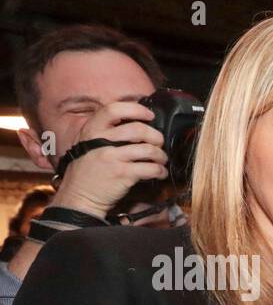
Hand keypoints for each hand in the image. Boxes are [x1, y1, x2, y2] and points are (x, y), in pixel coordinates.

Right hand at [55, 101, 166, 218]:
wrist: (80, 195)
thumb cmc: (87, 170)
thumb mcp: (88, 144)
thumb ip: (105, 132)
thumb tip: (134, 125)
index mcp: (92, 129)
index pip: (114, 109)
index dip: (136, 109)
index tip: (149, 116)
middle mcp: (101, 140)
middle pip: (138, 129)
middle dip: (156, 136)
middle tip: (159, 143)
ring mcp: (112, 157)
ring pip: (148, 149)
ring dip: (161, 155)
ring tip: (161, 160)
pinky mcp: (122, 174)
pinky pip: (150, 168)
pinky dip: (160, 171)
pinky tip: (160, 173)